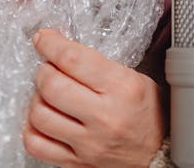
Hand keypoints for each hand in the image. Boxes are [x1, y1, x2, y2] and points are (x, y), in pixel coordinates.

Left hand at [25, 29, 163, 167]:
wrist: (160, 153)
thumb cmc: (149, 112)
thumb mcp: (136, 78)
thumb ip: (99, 64)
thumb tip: (60, 49)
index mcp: (122, 88)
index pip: (74, 59)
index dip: (50, 44)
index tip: (43, 38)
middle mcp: (105, 116)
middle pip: (52, 86)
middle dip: (43, 70)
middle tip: (49, 68)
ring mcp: (89, 143)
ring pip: (40, 115)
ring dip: (37, 98)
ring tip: (47, 94)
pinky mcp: (77, 162)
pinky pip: (37, 144)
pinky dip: (32, 128)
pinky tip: (44, 118)